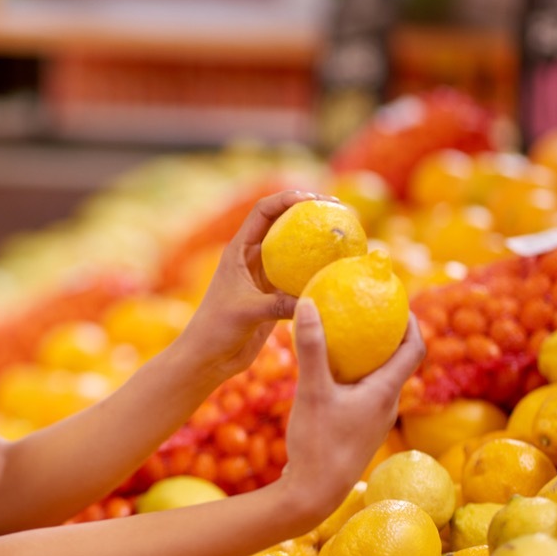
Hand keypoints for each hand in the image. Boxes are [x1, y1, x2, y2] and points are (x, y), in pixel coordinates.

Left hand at [177, 190, 337, 380]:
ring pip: (294, 249)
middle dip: (310, 211)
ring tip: (347, 234)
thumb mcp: (247, 313)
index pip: (263, 211)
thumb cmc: (217, 329)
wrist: (210, 356)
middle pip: (283, 223)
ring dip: (317, 240)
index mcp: (239, 250)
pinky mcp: (274, 295)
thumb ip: (278, 305)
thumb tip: (313, 300)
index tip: (314, 200)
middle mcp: (252, 257)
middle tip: (340, 210)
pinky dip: (317, 271)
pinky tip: (340, 271)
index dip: (287, 199)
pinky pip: (299, 276)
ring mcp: (265, 276)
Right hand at [281, 299, 425, 512]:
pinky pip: (362, 394)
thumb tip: (309, 303)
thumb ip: (312, 348)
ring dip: (370, 357)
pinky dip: (353, 376)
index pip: (415, 350)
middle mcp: (386, 406)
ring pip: (379, 380)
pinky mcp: (357, 431)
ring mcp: (372, 421)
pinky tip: (326, 372)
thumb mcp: (312, 391)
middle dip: (388, 335)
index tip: (398, 301)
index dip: (413, 322)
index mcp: (385, 393)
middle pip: (399, 362)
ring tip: (346, 336)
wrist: (312, 495)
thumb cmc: (318, 444)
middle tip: (368, 311)